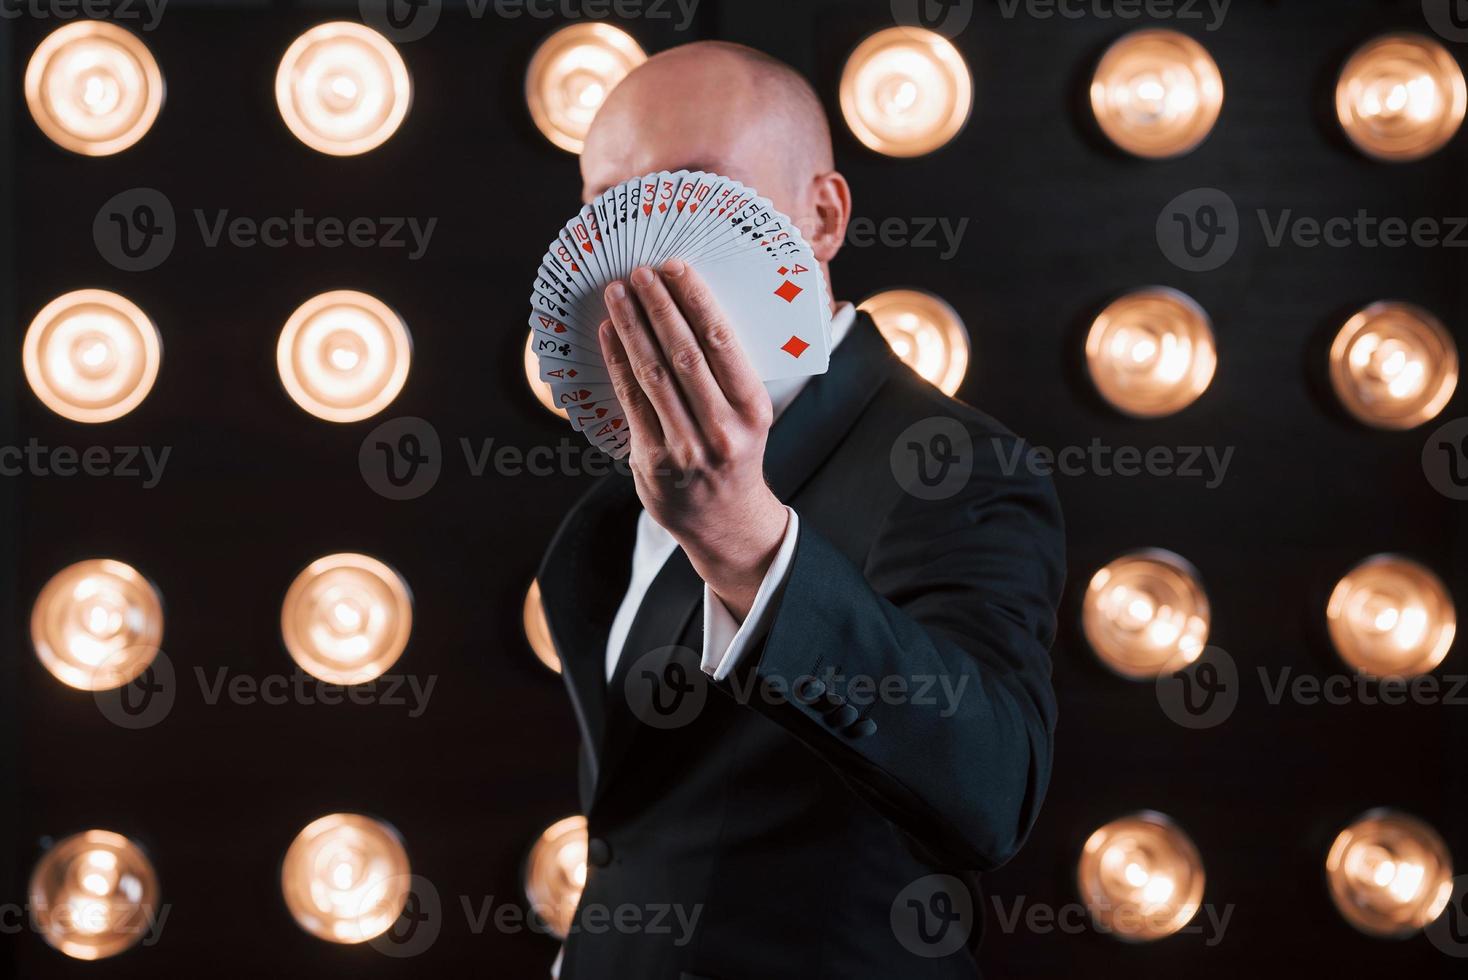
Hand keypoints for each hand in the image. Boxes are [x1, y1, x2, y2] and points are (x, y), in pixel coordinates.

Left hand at [599, 260, 788, 619]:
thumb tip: (695, 310)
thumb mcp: (750, 418)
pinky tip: (608, 334)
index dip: (696, 302)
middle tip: (641, 272)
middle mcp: (721, 430)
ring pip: (653, 374)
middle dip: (659, 306)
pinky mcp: (652, 461)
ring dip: (632, 327)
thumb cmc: (734, 455)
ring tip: (618, 294)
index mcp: (753, 411)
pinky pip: (630, 400)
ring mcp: (685, 448)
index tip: (677, 268)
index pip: (723, 344)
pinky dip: (617, 361)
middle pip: (684, 354)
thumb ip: (729, 375)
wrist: (724, 522)